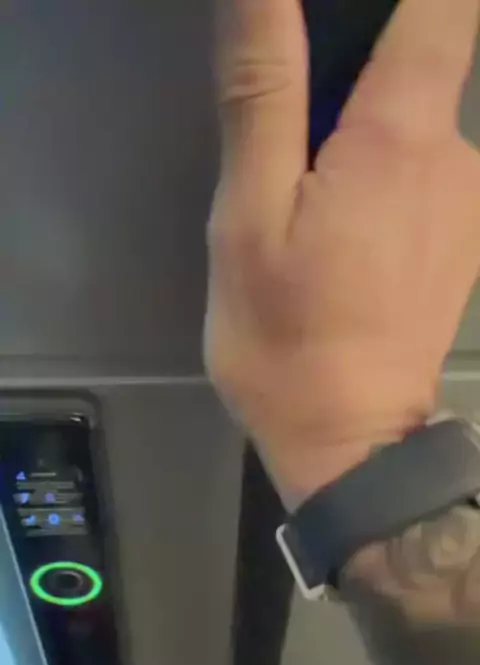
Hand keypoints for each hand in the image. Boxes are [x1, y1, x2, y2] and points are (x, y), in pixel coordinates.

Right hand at [205, 0, 479, 507]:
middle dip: (354, 82)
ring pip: (419, 128)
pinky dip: (386, 179)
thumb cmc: (286, 340)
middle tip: (288, 149)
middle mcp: (459, 159)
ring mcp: (470, 206)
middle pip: (422, 67)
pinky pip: (427, 176)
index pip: (441, 10)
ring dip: (364, 140)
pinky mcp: (464, 243)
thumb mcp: (250, 218)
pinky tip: (343, 235)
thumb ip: (264, 94)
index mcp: (402, 138)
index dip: (400, 0)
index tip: (346, 22)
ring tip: (308, 204)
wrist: (349, 443)